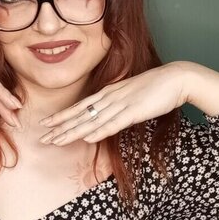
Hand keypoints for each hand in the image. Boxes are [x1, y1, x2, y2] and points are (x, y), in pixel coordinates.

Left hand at [38, 62, 190, 145]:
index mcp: (109, 93)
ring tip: (56, 141)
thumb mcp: (130, 96)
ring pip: (92, 121)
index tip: (47, 124)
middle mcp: (110, 98)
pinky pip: (114, 123)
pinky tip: (87, 138)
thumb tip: (106, 117)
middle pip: (80, 115)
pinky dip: (100, 131)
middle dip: (60, 128)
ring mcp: (121, 104)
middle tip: (43, 138)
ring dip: (73, 132)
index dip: (62, 116)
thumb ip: (117, 105)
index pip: (80, 107)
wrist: (175, 78)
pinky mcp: (134, 111)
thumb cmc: (155, 88)